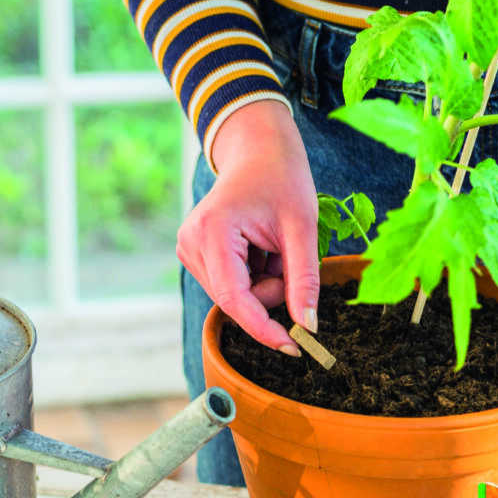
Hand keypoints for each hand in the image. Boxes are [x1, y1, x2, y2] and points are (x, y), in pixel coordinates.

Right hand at [176, 99, 319, 354]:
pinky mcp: (195, 254)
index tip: (294, 347)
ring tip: (271, 244)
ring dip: (263, 282)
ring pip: (235, 297)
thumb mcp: (302, 228)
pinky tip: (259, 247)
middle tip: (286, 255)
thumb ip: (304, 280)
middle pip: (237, 301)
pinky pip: (232, 286)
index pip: (234, 299)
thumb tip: (308, 326)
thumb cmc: (282, 180)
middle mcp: (190, 244)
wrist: (259, 150)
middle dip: (270, 290)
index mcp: (212, 233)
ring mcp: (189, 250)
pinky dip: (254, 276)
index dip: (264, 328)